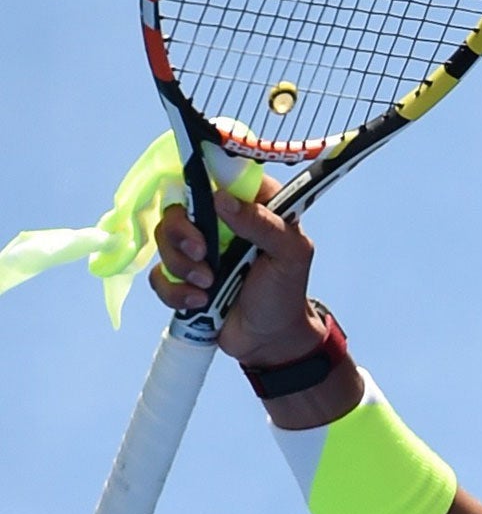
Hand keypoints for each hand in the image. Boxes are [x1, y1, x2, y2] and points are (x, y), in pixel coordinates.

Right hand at [149, 177, 323, 366]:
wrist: (270, 338)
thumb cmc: (286, 291)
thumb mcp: (290, 254)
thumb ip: (264, 224)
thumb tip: (222, 199)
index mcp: (251, 205)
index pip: (220, 174)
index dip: (202, 177)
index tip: (200, 197)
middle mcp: (220, 221)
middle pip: (179, 206)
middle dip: (182, 232)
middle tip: (202, 253)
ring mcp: (198, 248)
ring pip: (163, 239)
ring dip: (181, 265)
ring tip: (209, 286)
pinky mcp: (181, 276)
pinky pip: (158, 274)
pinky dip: (174, 290)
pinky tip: (199, 302)